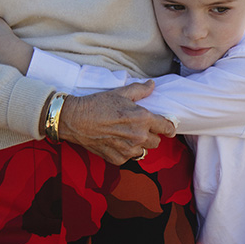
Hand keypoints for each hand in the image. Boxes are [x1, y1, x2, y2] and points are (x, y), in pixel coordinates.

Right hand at [58, 80, 174, 164]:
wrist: (75, 119)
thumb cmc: (97, 104)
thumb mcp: (120, 92)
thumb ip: (140, 90)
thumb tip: (152, 85)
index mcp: (143, 119)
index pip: (167, 128)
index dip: (169, 127)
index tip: (168, 128)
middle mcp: (139, 136)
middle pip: (157, 141)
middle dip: (151, 135)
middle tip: (141, 128)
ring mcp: (128, 150)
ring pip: (144, 151)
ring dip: (140, 145)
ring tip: (128, 136)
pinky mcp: (117, 159)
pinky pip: (129, 158)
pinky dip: (126, 152)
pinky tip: (116, 142)